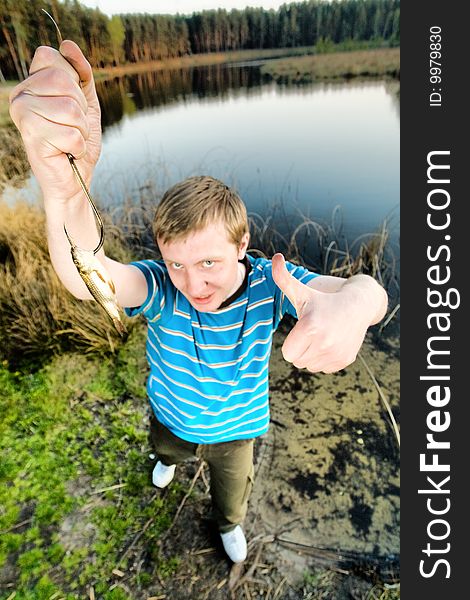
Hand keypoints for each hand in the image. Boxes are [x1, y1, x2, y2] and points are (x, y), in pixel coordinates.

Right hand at [9, 41, 100, 203]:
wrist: (75, 179)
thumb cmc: (78, 141)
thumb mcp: (87, 102)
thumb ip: (81, 73)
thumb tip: (68, 44)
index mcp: (30, 84)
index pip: (52, 57)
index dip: (73, 81)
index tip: (72, 103)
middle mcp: (20, 96)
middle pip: (63, 81)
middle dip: (81, 108)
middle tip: (73, 126)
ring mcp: (22, 115)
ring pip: (70, 108)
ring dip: (81, 129)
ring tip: (71, 140)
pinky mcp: (31, 137)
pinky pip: (71, 133)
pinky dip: (78, 146)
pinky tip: (68, 152)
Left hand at [272, 254, 371, 372]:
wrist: (358, 305)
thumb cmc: (323, 300)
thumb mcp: (302, 290)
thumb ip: (283, 278)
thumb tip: (275, 257)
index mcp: (309, 328)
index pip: (288, 353)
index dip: (292, 342)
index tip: (302, 329)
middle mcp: (324, 343)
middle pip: (298, 361)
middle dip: (301, 349)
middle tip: (312, 332)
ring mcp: (336, 354)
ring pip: (311, 366)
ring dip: (312, 355)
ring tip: (322, 336)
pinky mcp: (345, 360)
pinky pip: (324, 368)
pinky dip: (325, 359)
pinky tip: (332, 342)